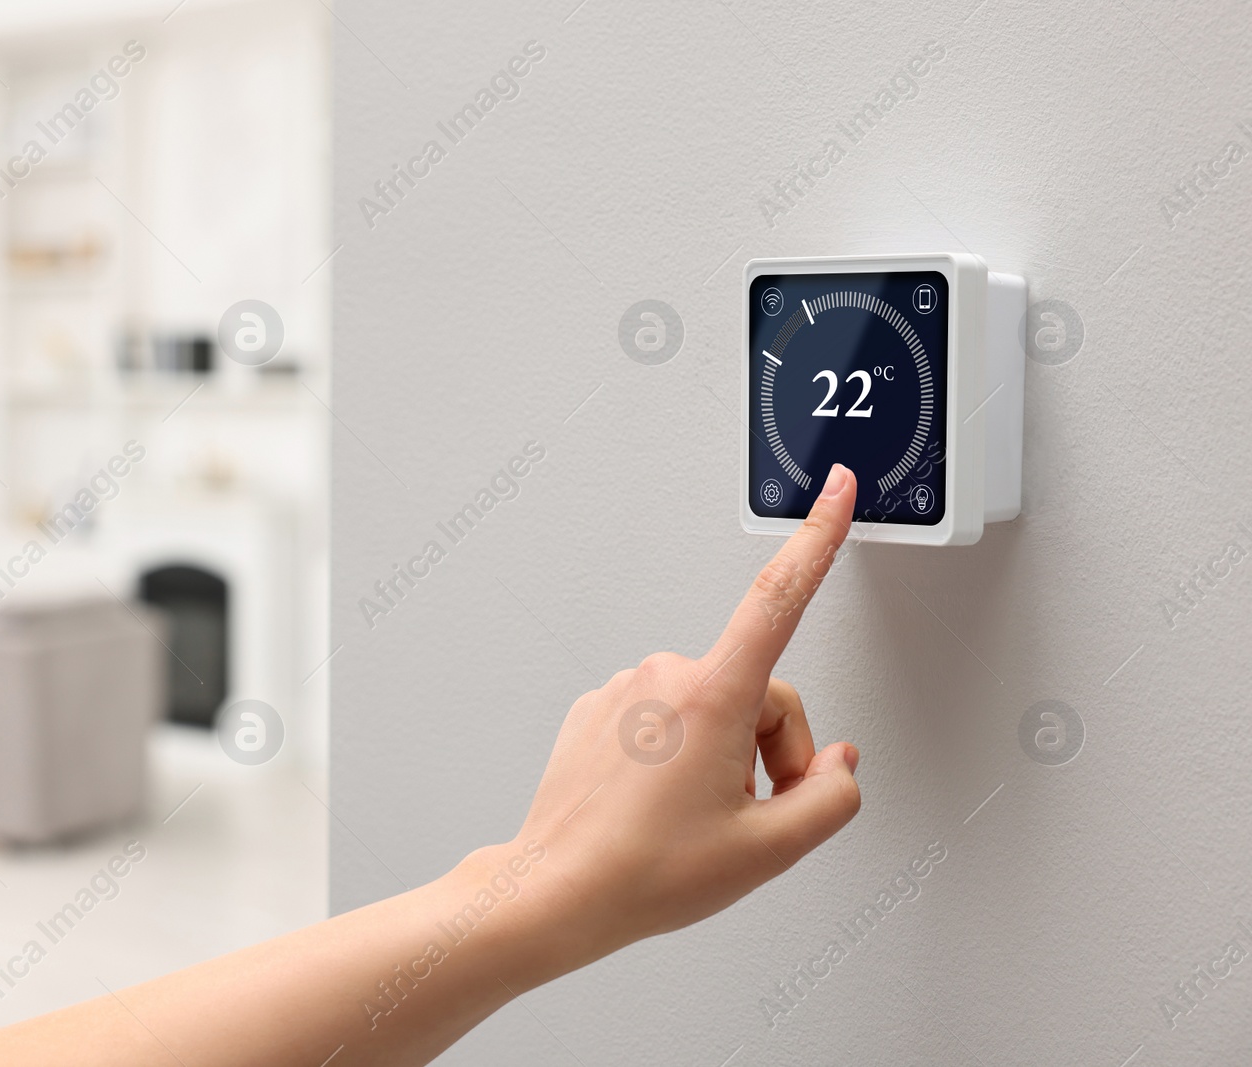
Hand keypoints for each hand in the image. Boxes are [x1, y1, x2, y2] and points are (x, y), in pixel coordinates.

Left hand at [498, 464, 861, 981]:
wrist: (555, 890)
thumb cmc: (644, 871)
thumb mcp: (770, 851)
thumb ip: (831, 799)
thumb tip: (837, 767)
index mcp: (712, 695)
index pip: (780, 597)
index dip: (818, 539)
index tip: (834, 491)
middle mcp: (664, 676)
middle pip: (761, 693)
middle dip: (772, 751)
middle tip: (750, 816)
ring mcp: (625, 689)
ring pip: (713, 708)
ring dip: (724, 756)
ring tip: (695, 818)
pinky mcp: (598, 708)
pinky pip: (666, 719)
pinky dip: (678, 755)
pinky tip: (659, 805)